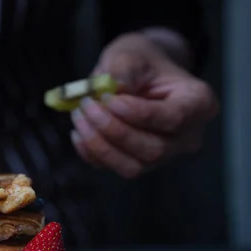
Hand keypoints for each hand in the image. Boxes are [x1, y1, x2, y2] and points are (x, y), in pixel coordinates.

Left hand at [70, 33, 218, 177]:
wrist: (136, 74)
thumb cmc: (140, 63)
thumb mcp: (132, 54)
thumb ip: (124, 69)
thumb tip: (112, 90)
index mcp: (198, 103)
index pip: (173, 118)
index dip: (138, 113)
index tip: (108, 99)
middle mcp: (186, 136)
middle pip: (153, 149)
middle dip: (113, 129)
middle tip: (86, 105)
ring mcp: (164, 155)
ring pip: (133, 167)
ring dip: (100, 145)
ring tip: (80, 116)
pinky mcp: (139, 164)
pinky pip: (113, 168)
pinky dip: (91, 153)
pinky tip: (79, 131)